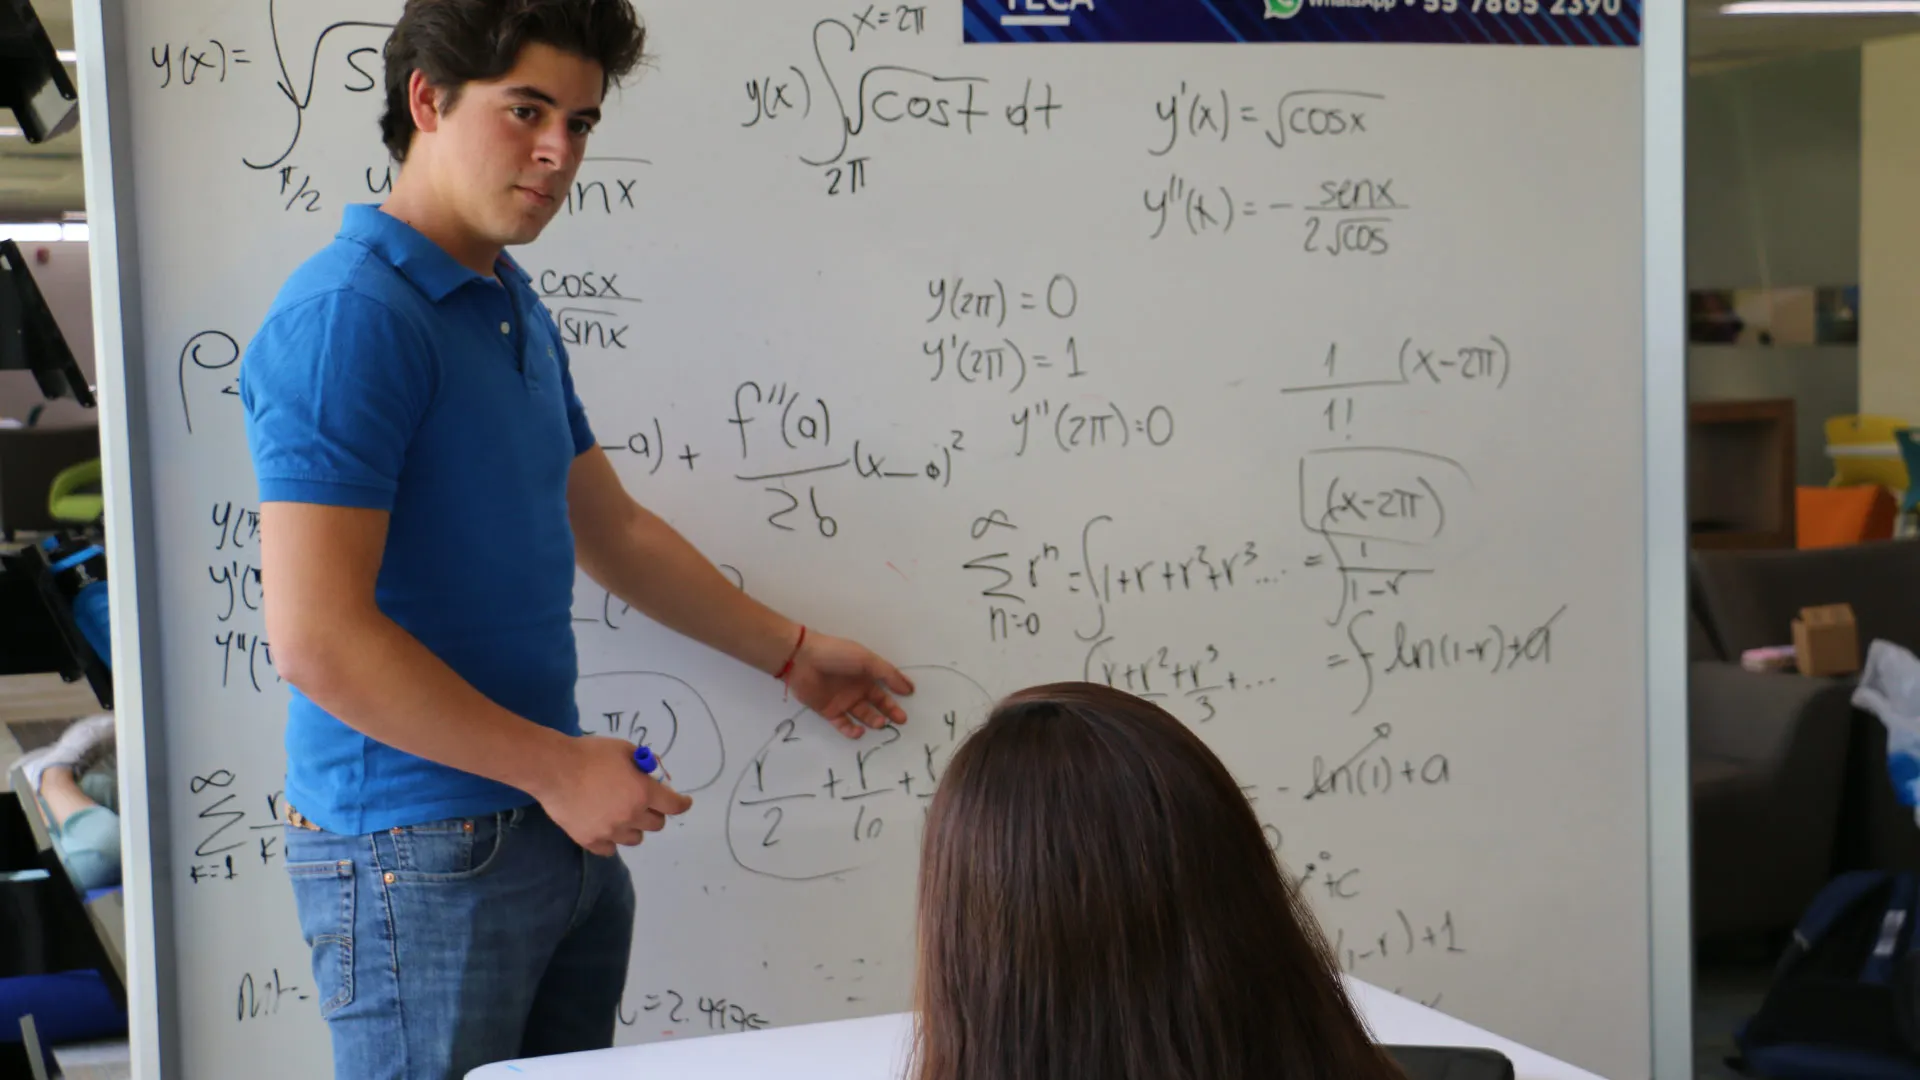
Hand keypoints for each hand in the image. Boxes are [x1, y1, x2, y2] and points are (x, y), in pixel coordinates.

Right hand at [534, 735, 692, 855]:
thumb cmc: (591, 754)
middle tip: (644, 803)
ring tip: (622, 815)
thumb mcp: (624, 749)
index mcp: (644, 792)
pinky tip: (607, 829)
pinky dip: (612, 840)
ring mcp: (611, 831)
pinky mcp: (590, 840)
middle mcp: (631, 815)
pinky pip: (611, 849)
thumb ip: (643, 764)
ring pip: (635, 838)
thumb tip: (654, 774)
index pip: (674, 805)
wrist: (555, 769)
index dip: (682, 803)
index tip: (684, 802)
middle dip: (654, 812)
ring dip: (634, 827)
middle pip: (656, 824)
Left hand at [783, 630, 914, 738]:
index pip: (885, 685)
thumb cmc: (837, 655)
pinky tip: (860, 730)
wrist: (802, 660)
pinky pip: (844, 724)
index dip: (898, 692)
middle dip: (890, 712)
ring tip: (880, 723)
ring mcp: (843, 700)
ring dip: (873, 720)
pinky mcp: (829, 711)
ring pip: (863, 715)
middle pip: (877, 703)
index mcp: (866, 673)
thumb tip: (909, 689)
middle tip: (901, 720)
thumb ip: (888, 675)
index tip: (909, 700)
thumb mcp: (867, 660)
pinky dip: (852, 730)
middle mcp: (856, 687)